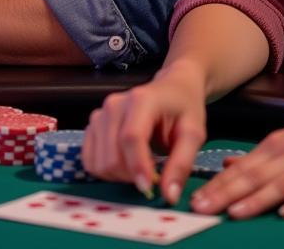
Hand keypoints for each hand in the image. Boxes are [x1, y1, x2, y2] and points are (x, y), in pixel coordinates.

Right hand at [83, 62, 208, 203]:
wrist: (172, 88)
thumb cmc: (184, 108)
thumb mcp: (193, 133)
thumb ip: (182, 163)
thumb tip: (169, 195)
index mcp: (141, 100)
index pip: (131, 137)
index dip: (137, 167)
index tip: (149, 188)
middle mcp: (115, 105)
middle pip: (111, 156)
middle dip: (130, 176)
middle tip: (151, 176)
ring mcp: (101, 114)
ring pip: (99, 162)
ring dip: (119, 176)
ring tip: (139, 168)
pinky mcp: (93, 125)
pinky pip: (90, 160)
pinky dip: (106, 171)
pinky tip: (125, 164)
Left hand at [189, 90, 283, 218]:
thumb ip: (259, 156)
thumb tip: (227, 163)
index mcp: (276, 145)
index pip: (240, 169)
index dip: (216, 185)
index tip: (194, 199)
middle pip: (253, 178)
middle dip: (225, 195)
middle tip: (201, 209)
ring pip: (279, 186)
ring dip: (255, 200)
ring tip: (233, 214)